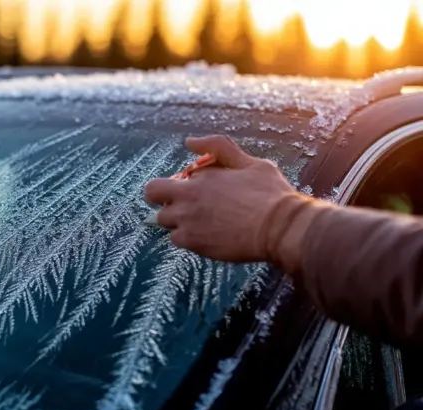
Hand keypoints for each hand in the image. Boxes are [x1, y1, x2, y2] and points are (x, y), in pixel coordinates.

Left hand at [143, 135, 312, 268]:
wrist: (281, 229)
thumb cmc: (270, 194)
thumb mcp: (249, 162)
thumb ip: (218, 148)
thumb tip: (189, 141)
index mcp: (199, 179)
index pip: (166, 179)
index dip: (177, 183)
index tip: (191, 188)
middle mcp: (187, 200)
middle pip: (152, 196)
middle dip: (163, 199)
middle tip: (184, 204)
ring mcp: (187, 223)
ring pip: (163, 221)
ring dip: (176, 219)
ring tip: (203, 221)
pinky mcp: (194, 244)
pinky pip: (176, 240)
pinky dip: (187, 237)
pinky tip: (208, 234)